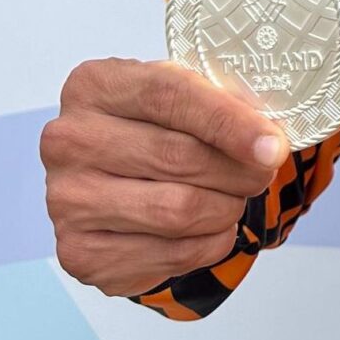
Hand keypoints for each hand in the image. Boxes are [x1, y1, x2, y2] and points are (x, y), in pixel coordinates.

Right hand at [41, 58, 287, 297]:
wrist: (108, 179)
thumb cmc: (151, 129)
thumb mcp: (178, 97)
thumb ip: (219, 105)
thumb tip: (269, 141)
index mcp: (93, 86)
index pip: (168, 96)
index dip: (228, 122)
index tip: (273, 145)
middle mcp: (68, 141)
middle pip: (177, 158)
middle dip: (238, 171)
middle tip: (262, 173)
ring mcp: (67, 200)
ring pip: (177, 211)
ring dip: (226, 208)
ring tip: (233, 198)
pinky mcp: (79, 252)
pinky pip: (171, 253)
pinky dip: (209, 243)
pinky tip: (211, 227)